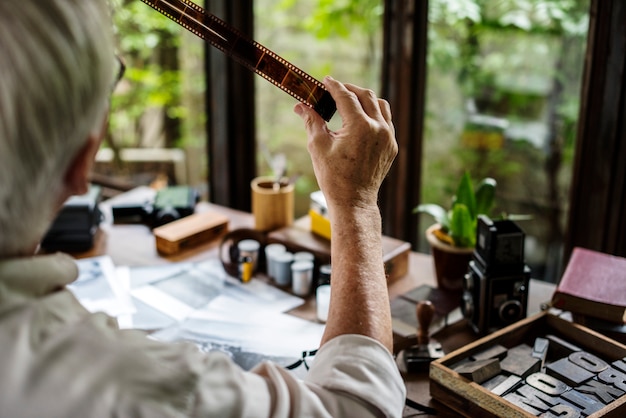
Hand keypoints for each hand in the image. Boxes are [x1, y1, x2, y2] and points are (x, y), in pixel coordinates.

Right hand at [294, 76, 396, 210]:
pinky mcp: (392, 147)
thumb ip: (312, 121)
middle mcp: (379, 129)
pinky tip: (360, 119)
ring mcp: (388, 138)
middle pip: (367, 96)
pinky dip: (374, 115)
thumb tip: (300, 105)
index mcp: (361, 127)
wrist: (353, 201)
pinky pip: (386, 122)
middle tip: (335, 90)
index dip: (334, 86)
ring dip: (365, 100)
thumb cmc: (333, 177)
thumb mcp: (318, 146)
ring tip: (350, 102)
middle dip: (350, 90)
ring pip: (381, 106)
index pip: (347, 97)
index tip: (326, 80)